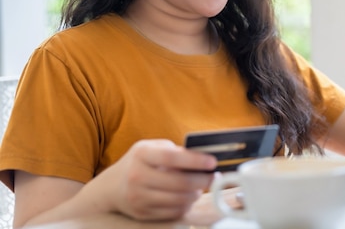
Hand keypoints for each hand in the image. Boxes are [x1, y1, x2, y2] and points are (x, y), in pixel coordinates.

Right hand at [91, 139, 216, 220]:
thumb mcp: (152, 148)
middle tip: (214, 178)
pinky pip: (172, 212)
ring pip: (178, 200)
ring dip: (196, 194)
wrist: (112, 187)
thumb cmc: (139, 162)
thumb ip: (175, 151)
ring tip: (201, 187)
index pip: (172, 158)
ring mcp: (138, 197)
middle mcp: (137, 176)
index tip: (213, 162)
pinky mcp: (142, 213)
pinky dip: (186, 205)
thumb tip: (204, 157)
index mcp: (142, 154)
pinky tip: (188, 197)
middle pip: (179, 183)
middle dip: (203, 181)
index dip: (196, 161)